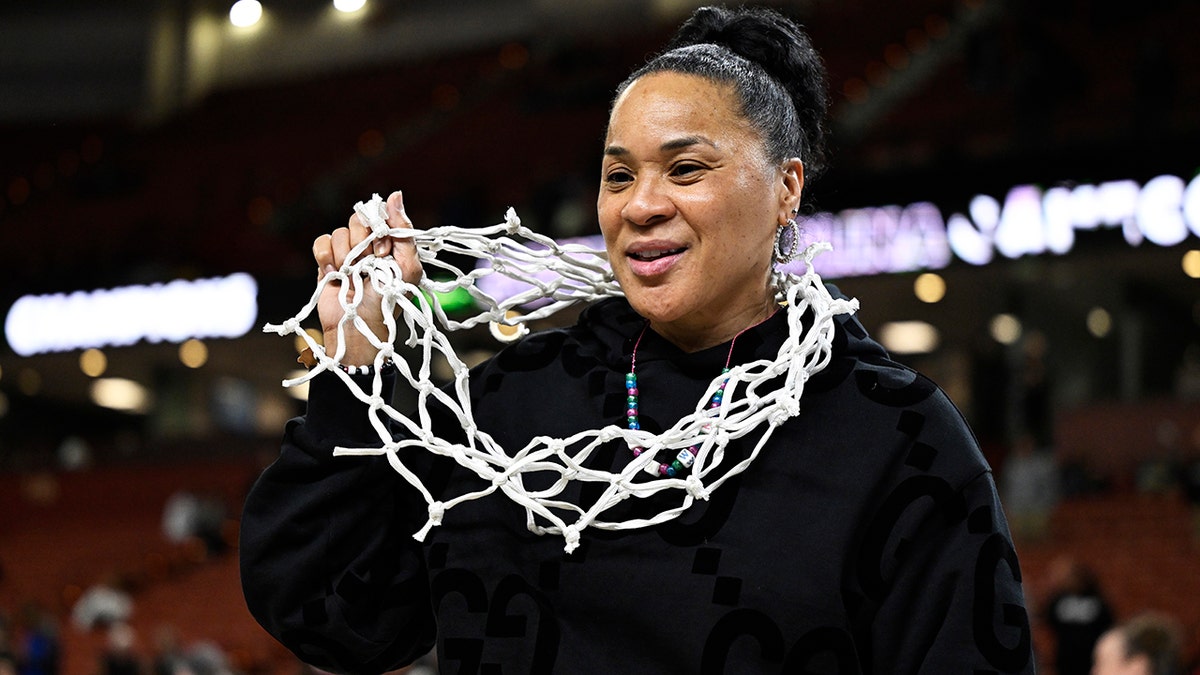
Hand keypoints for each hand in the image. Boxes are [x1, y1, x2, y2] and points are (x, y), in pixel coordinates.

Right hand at [312, 191, 422, 363]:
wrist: (359, 327)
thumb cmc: (388, 302)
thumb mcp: (408, 268)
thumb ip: (404, 231)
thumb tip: (395, 194)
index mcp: (391, 244)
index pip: (381, 215)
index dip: (381, 229)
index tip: (384, 251)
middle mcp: (369, 245)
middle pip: (358, 219)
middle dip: (363, 244)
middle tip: (369, 265)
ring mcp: (347, 253)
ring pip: (340, 233)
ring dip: (346, 255)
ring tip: (352, 275)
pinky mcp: (327, 262)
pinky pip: (321, 241)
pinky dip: (326, 256)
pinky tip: (334, 272)